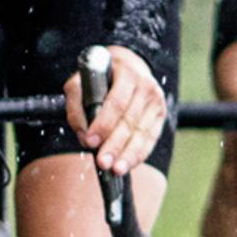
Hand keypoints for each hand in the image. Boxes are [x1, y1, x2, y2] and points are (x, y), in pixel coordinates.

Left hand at [63, 41, 166, 176]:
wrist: (127, 66)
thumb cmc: (99, 78)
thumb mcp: (80, 82)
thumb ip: (76, 107)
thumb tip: (84, 136)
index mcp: (127, 73)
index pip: (116, 103)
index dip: (104, 124)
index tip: (91, 141)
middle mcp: (146, 86)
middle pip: (130, 121)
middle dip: (115, 145)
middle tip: (103, 162)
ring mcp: (156, 101)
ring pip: (142, 133)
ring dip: (128, 154)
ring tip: (116, 170)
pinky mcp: (160, 114)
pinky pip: (150, 139)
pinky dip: (139, 154)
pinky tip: (127, 165)